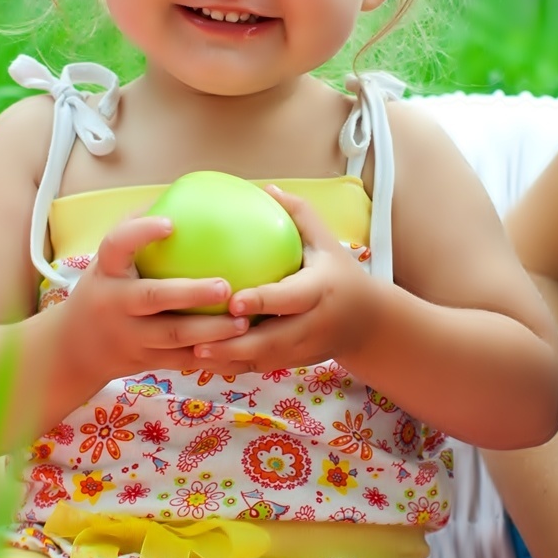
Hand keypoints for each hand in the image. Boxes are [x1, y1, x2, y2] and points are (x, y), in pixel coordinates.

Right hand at [51, 214, 252, 382]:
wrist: (75, 350)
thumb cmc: (104, 290)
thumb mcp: (107, 261)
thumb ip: (135, 229)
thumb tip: (179, 193)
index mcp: (106, 272)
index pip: (116, 246)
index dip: (141, 234)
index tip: (170, 223)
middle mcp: (115, 304)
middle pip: (153, 298)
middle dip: (191, 294)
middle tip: (226, 285)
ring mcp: (129, 336)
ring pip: (173, 336)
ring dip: (211, 330)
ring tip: (244, 321)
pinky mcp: (144, 361)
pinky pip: (180, 360)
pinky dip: (209, 355)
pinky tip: (238, 347)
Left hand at [197, 187, 380, 372]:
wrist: (367, 323)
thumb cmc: (339, 272)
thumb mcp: (327, 241)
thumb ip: (298, 215)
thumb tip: (264, 188)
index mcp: (320, 291)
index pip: (290, 298)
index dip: (263, 301)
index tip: (233, 300)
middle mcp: (312, 325)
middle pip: (272, 341)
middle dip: (236, 344)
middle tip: (198, 340)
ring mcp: (302, 349)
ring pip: (262, 360)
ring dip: (227, 361)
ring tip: (190, 355)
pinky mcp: (293, 363)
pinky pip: (258, 369)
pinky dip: (230, 369)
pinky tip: (199, 363)